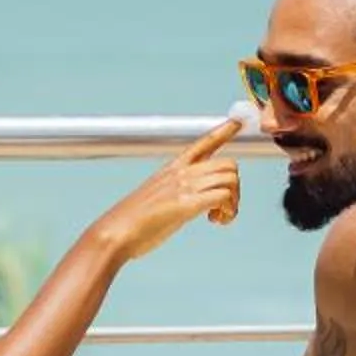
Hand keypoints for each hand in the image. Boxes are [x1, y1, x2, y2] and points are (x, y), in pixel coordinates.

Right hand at [94, 119, 243, 261]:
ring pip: (231, 180)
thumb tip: (187, 199)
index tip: (239, 122)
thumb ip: (175, 192)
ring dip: (234, 202)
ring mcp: (184, 187)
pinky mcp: (187, 204)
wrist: (116, 232)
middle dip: (236, 187)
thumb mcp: (156, 196)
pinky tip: (215, 221)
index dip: (223, 131)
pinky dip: (228, 211)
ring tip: (220, 217)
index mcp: (173, 168)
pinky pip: (223, 197)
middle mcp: (181, 173)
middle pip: (228, 164)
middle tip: (225, 208)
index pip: (203, 142)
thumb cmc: (134, 221)